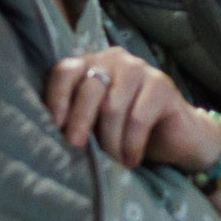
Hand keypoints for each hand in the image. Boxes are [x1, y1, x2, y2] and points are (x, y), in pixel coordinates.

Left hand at [43, 46, 220, 171]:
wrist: (174, 134)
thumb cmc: (123, 127)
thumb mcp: (92, 120)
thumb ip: (73, 116)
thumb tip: (47, 132)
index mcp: (89, 64)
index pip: (65, 71)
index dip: (57, 97)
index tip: (55, 126)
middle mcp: (113, 60)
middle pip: (89, 89)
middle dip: (80, 121)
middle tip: (76, 146)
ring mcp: (139, 69)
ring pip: (113, 106)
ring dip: (109, 139)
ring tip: (111, 161)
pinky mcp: (162, 85)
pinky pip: (138, 118)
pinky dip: (130, 144)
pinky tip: (130, 160)